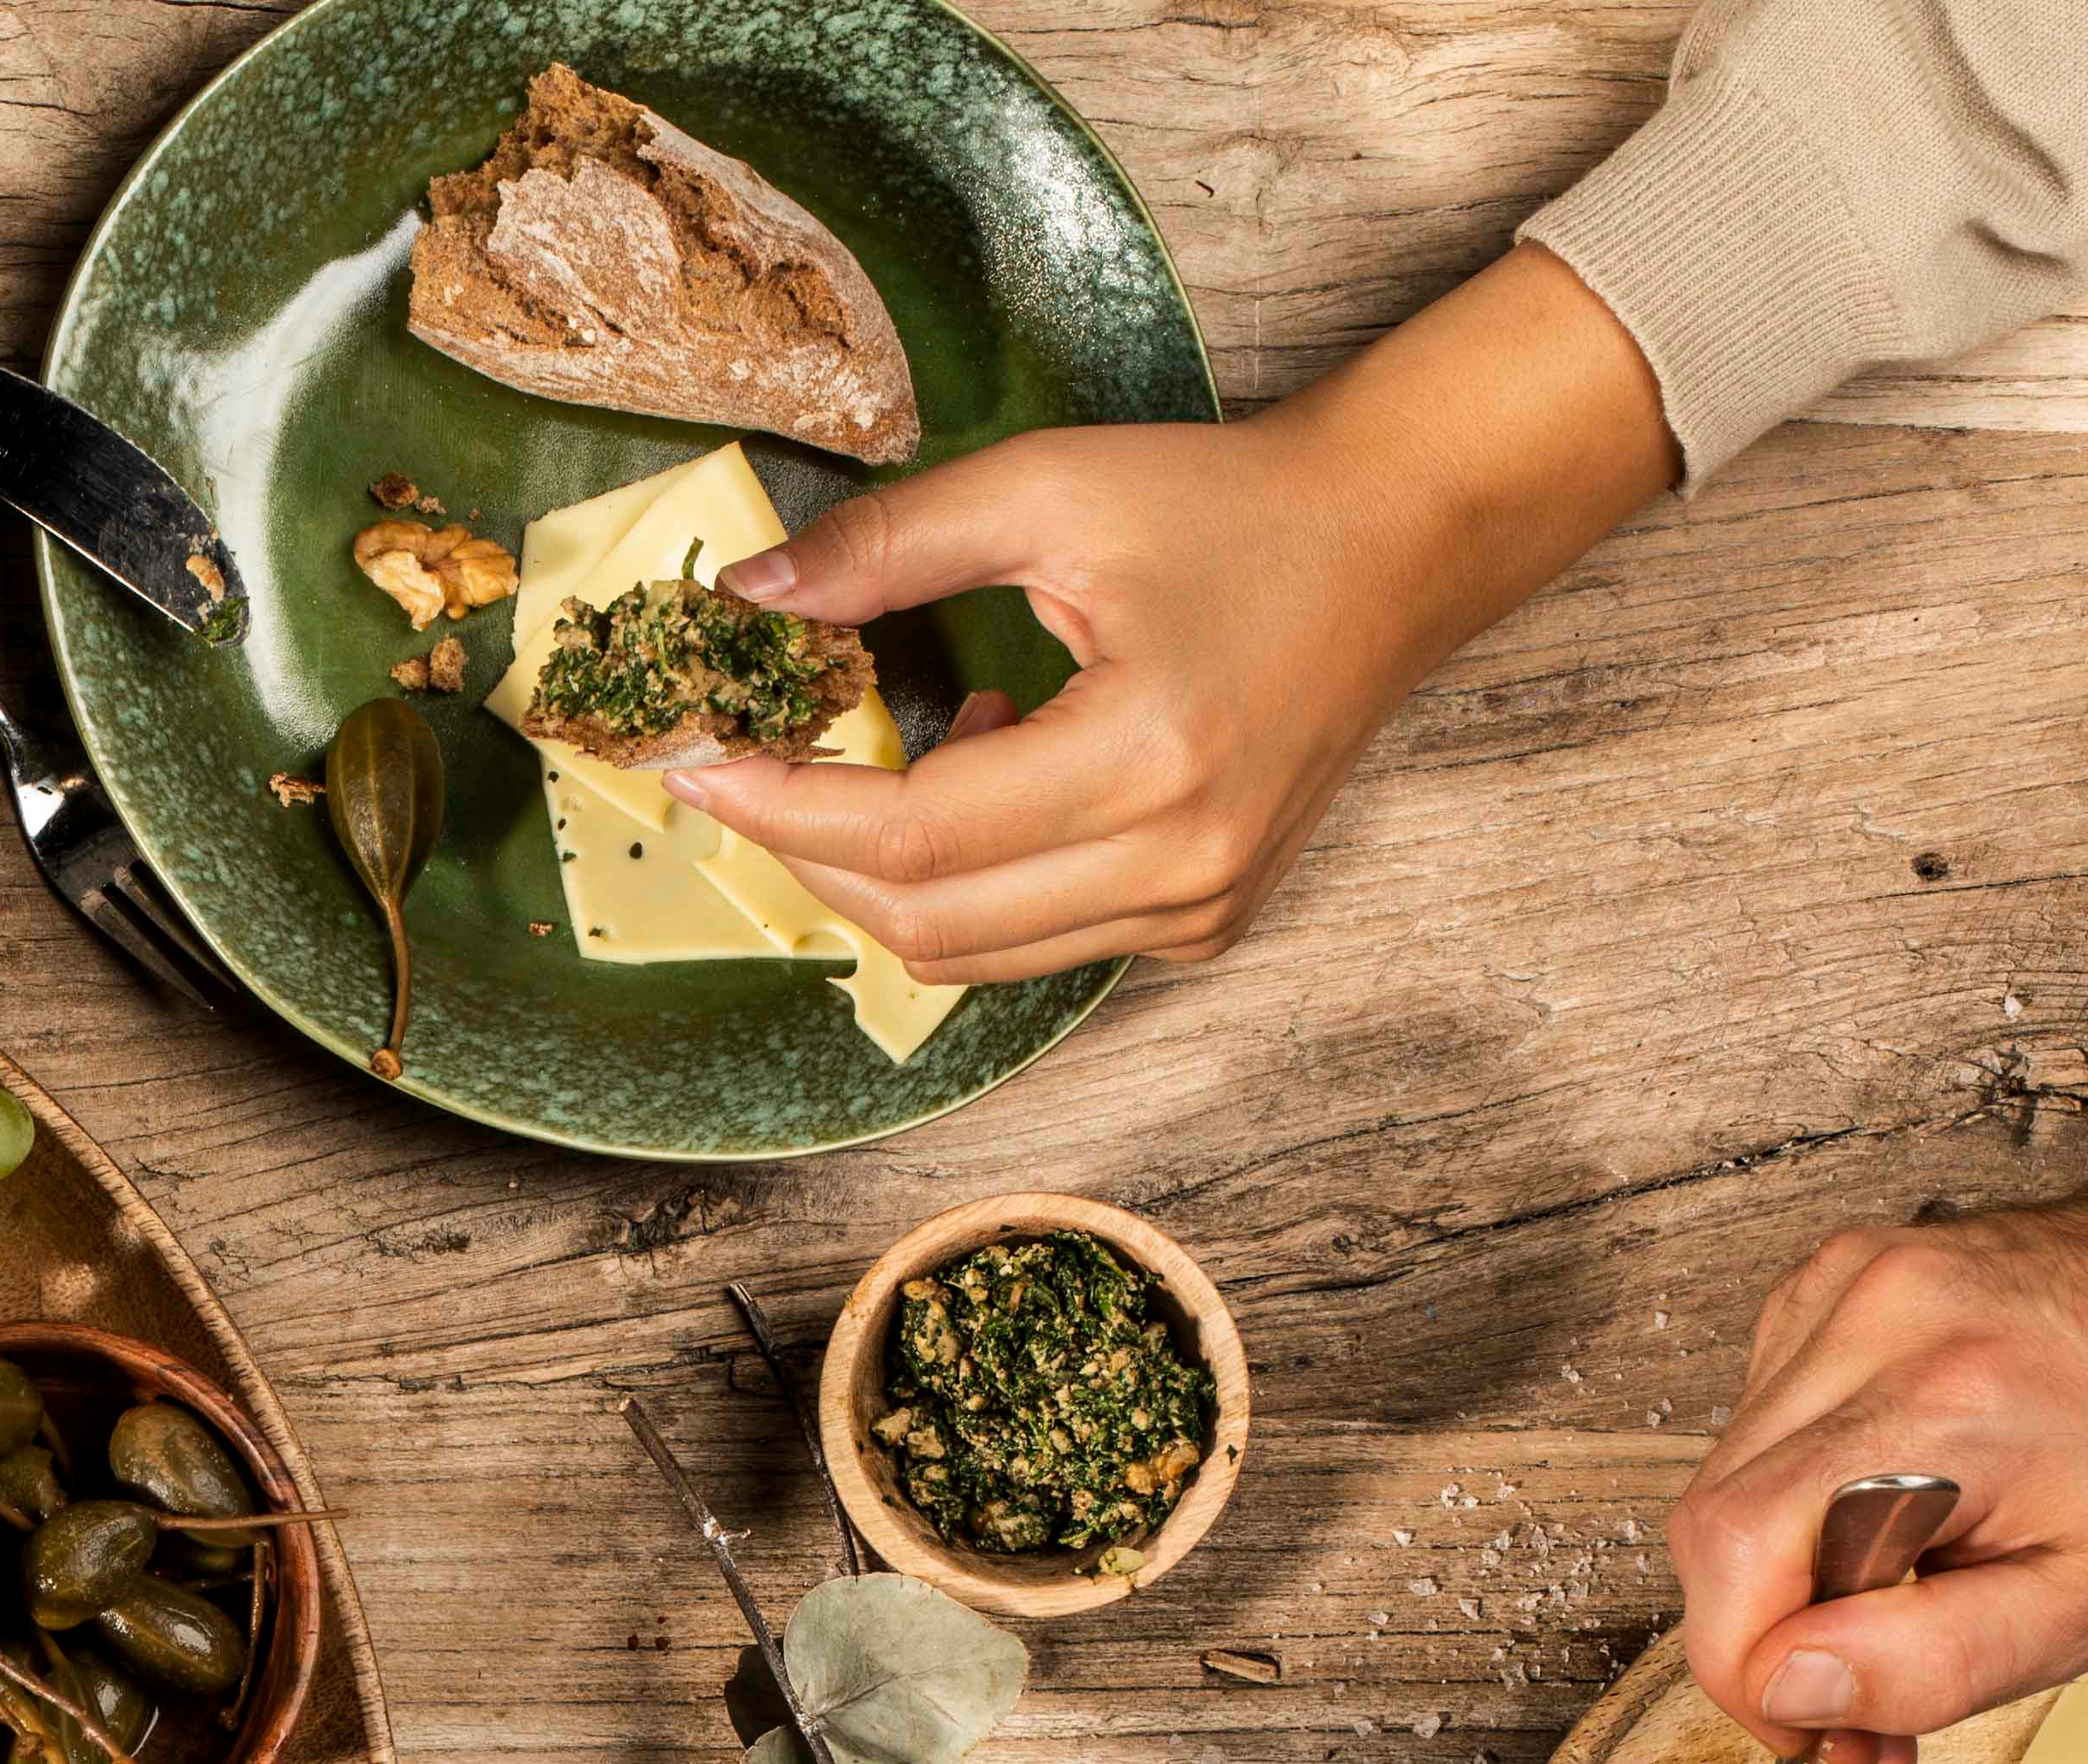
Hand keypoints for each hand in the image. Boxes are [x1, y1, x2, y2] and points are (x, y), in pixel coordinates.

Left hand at [659, 245, 1668, 985]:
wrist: (1391, 543)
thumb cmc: (1231, 505)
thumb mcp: (1051, 488)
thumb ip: (890, 545)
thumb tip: (746, 596)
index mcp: (1149, 758)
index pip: (911, 833)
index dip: (781, 804)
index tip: (695, 757)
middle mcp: (1180, 863)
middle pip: (923, 914)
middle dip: (809, 846)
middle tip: (753, 758)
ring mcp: (1197, 910)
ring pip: (965, 950)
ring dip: (886, 870)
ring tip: (903, 747)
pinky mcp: (1203, 923)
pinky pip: (1031, 943)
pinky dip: (969, 881)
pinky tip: (996, 770)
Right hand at [1670, 1193, 2087, 1763]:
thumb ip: (1928, 1664)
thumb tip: (1787, 1690)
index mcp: (1944, 1402)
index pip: (1736, 1551)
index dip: (1747, 1671)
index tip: (1813, 1731)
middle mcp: (1876, 1319)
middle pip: (1715, 1518)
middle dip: (1768, 1638)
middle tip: (1858, 1705)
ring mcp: (1848, 1283)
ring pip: (1729, 1473)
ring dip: (1783, 1570)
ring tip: (1891, 1609)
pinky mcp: (1835, 1278)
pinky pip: (1762, 1420)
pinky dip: (1801, 1494)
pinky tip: (1887, 1513)